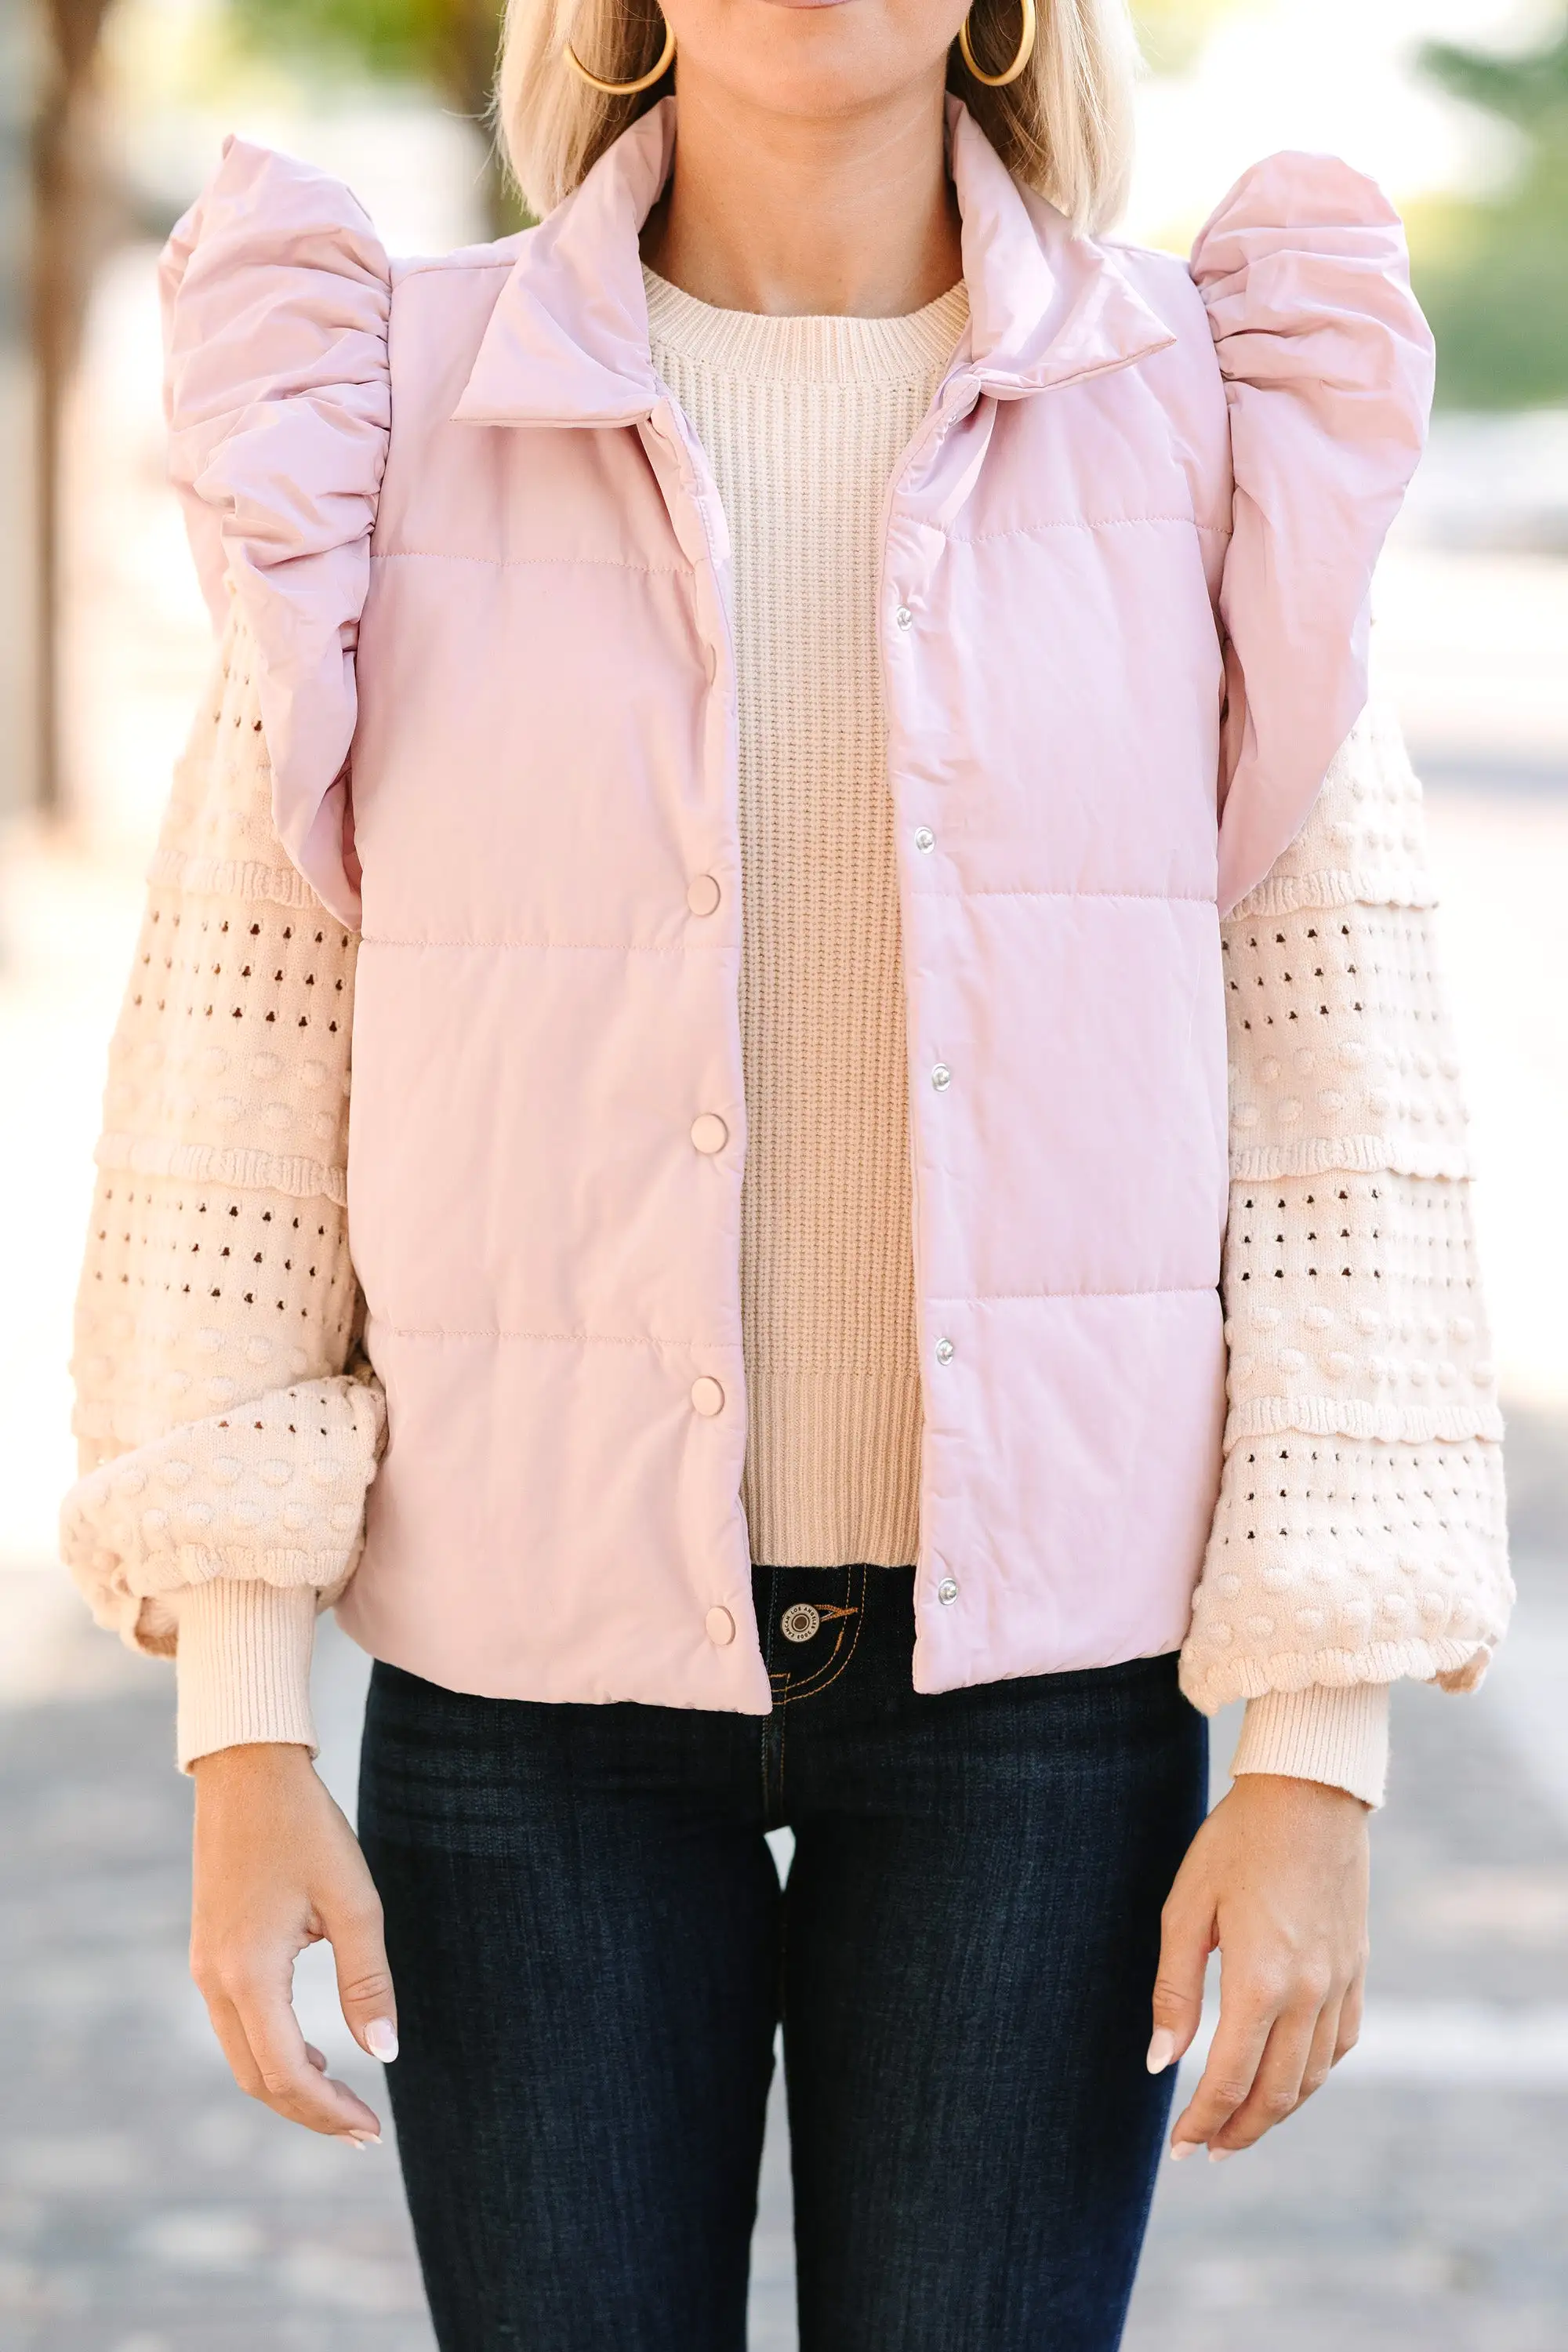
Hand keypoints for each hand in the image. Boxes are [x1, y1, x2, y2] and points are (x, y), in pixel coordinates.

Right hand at [190, 1742, 396, 2143]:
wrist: (247, 1771)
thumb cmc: (306, 1827)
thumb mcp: (351, 1901)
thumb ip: (367, 1982)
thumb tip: (383, 2055)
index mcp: (248, 1975)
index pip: (287, 2074)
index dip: (329, 2112)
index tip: (371, 2130)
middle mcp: (215, 1980)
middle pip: (257, 2079)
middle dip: (309, 2112)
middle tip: (362, 2130)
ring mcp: (205, 1967)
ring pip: (243, 2056)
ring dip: (290, 2085)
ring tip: (343, 2101)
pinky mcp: (210, 1951)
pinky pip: (237, 2026)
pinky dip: (274, 2052)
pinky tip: (314, 2051)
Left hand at [1149, 1772, 1368, 2160]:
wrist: (1309, 1794)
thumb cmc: (1236, 1843)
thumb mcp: (1187, 1909)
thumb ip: (1174, 1990)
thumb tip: (1160, 2063)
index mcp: (1260, 1982)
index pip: (1229, 2080)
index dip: (1202, 2121)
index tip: (1178, 2147)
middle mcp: (1308, 1994)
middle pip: (1275, 2093)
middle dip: (1238, 2132)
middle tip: (1206, 2152)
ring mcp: (1339, 1985)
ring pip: (1310, 2077)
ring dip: (1275, 2112)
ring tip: (1240, 2127)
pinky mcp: (1356, 1970)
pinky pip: (1339, 2045)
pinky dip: (1310, 2075)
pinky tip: (1286, 2078)